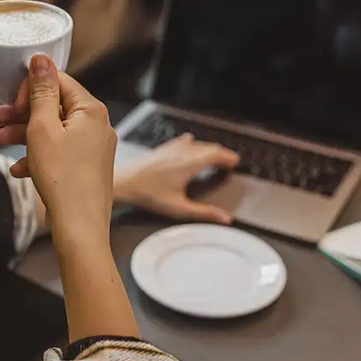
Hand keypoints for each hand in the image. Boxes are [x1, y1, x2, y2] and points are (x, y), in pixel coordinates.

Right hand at [0, 54, 116, 238]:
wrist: (79, 226)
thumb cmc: (62, 178)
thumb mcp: (42, 128)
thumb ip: (41, 91)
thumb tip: (41, 59)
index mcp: (91, 110)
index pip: (59, 82)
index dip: (31, 89)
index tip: (12, 104)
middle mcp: (98, 126)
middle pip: (54, 107)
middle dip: (21, 114)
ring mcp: (94, 148)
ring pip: (54, 132)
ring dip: (23, 135)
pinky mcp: (88, 168)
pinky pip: (60, 153)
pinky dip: (38, 157)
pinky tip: (18, 170)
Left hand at [115, 134, 239, 223]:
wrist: (125, 182)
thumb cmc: (149, 194)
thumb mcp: (180, 208)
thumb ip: (204, 213)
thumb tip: (224, 218)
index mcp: (191, 163)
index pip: (217, 154)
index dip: (229, 157)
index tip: (235, 163)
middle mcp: (183, 151)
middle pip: (209, 147)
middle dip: (221, 154)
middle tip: (228, 162)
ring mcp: (172, 147)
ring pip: (197, 143)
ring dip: (208, 149)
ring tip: (213, 157)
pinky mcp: (163, 147)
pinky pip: (184, 142)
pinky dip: (193, 145)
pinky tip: (190, 145)